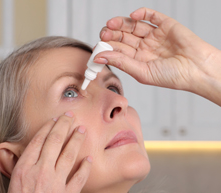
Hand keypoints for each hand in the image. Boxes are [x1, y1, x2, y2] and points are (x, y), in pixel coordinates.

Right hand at [0, 113, 91, 192]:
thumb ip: (19, 183)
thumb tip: (25, 179)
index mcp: (22, 171)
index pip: (37, 141)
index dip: (47, 128)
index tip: (54, 120)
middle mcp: (40, 172)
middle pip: (54, 141)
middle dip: (63, 125)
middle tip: (70, 116)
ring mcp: (56, 184)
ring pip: (69, 154)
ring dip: (76, 140)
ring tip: (82, 130)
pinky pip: (80, 177)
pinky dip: (85, 167)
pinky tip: (90, 159)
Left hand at [95, 7, 220, 96]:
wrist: (196, 69)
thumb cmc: (172, 76)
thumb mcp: (142, 72)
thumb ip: (122, 63)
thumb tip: (100, 57)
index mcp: (138, 61)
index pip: (118, 52)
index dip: (107, 48)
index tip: (97, 47)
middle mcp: (144, 47)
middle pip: (123, 37)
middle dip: (112, 34)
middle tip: (103, 33)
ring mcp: (154, 35)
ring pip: (133, 26)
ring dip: (121, 23)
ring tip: (110, 24)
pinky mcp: (165, 25)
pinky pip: (150, 16)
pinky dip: (141, 13)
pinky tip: (132, 17)